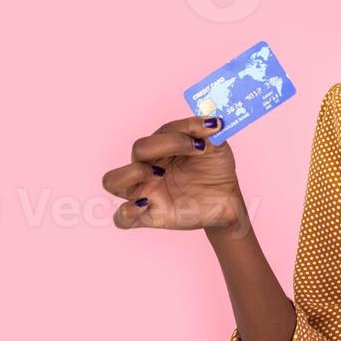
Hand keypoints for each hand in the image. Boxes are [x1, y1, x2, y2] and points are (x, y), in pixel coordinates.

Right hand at [101, 116, 244, 229]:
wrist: (227, 201)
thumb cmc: (215, 171)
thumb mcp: (217, 149)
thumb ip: (210, 134)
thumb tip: (211, 122)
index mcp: (163, 148)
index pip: (163, 131)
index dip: (186, 128)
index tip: (211, 128)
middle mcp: (149, 166)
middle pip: (138, 149)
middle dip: (166, 144)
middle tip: (196, 148)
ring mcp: (146, 191)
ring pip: (113, 181)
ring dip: (133, 173)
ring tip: (159, 174)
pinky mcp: (149, 216)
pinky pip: (121, 218)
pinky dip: (126, 212)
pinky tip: (145, 204)